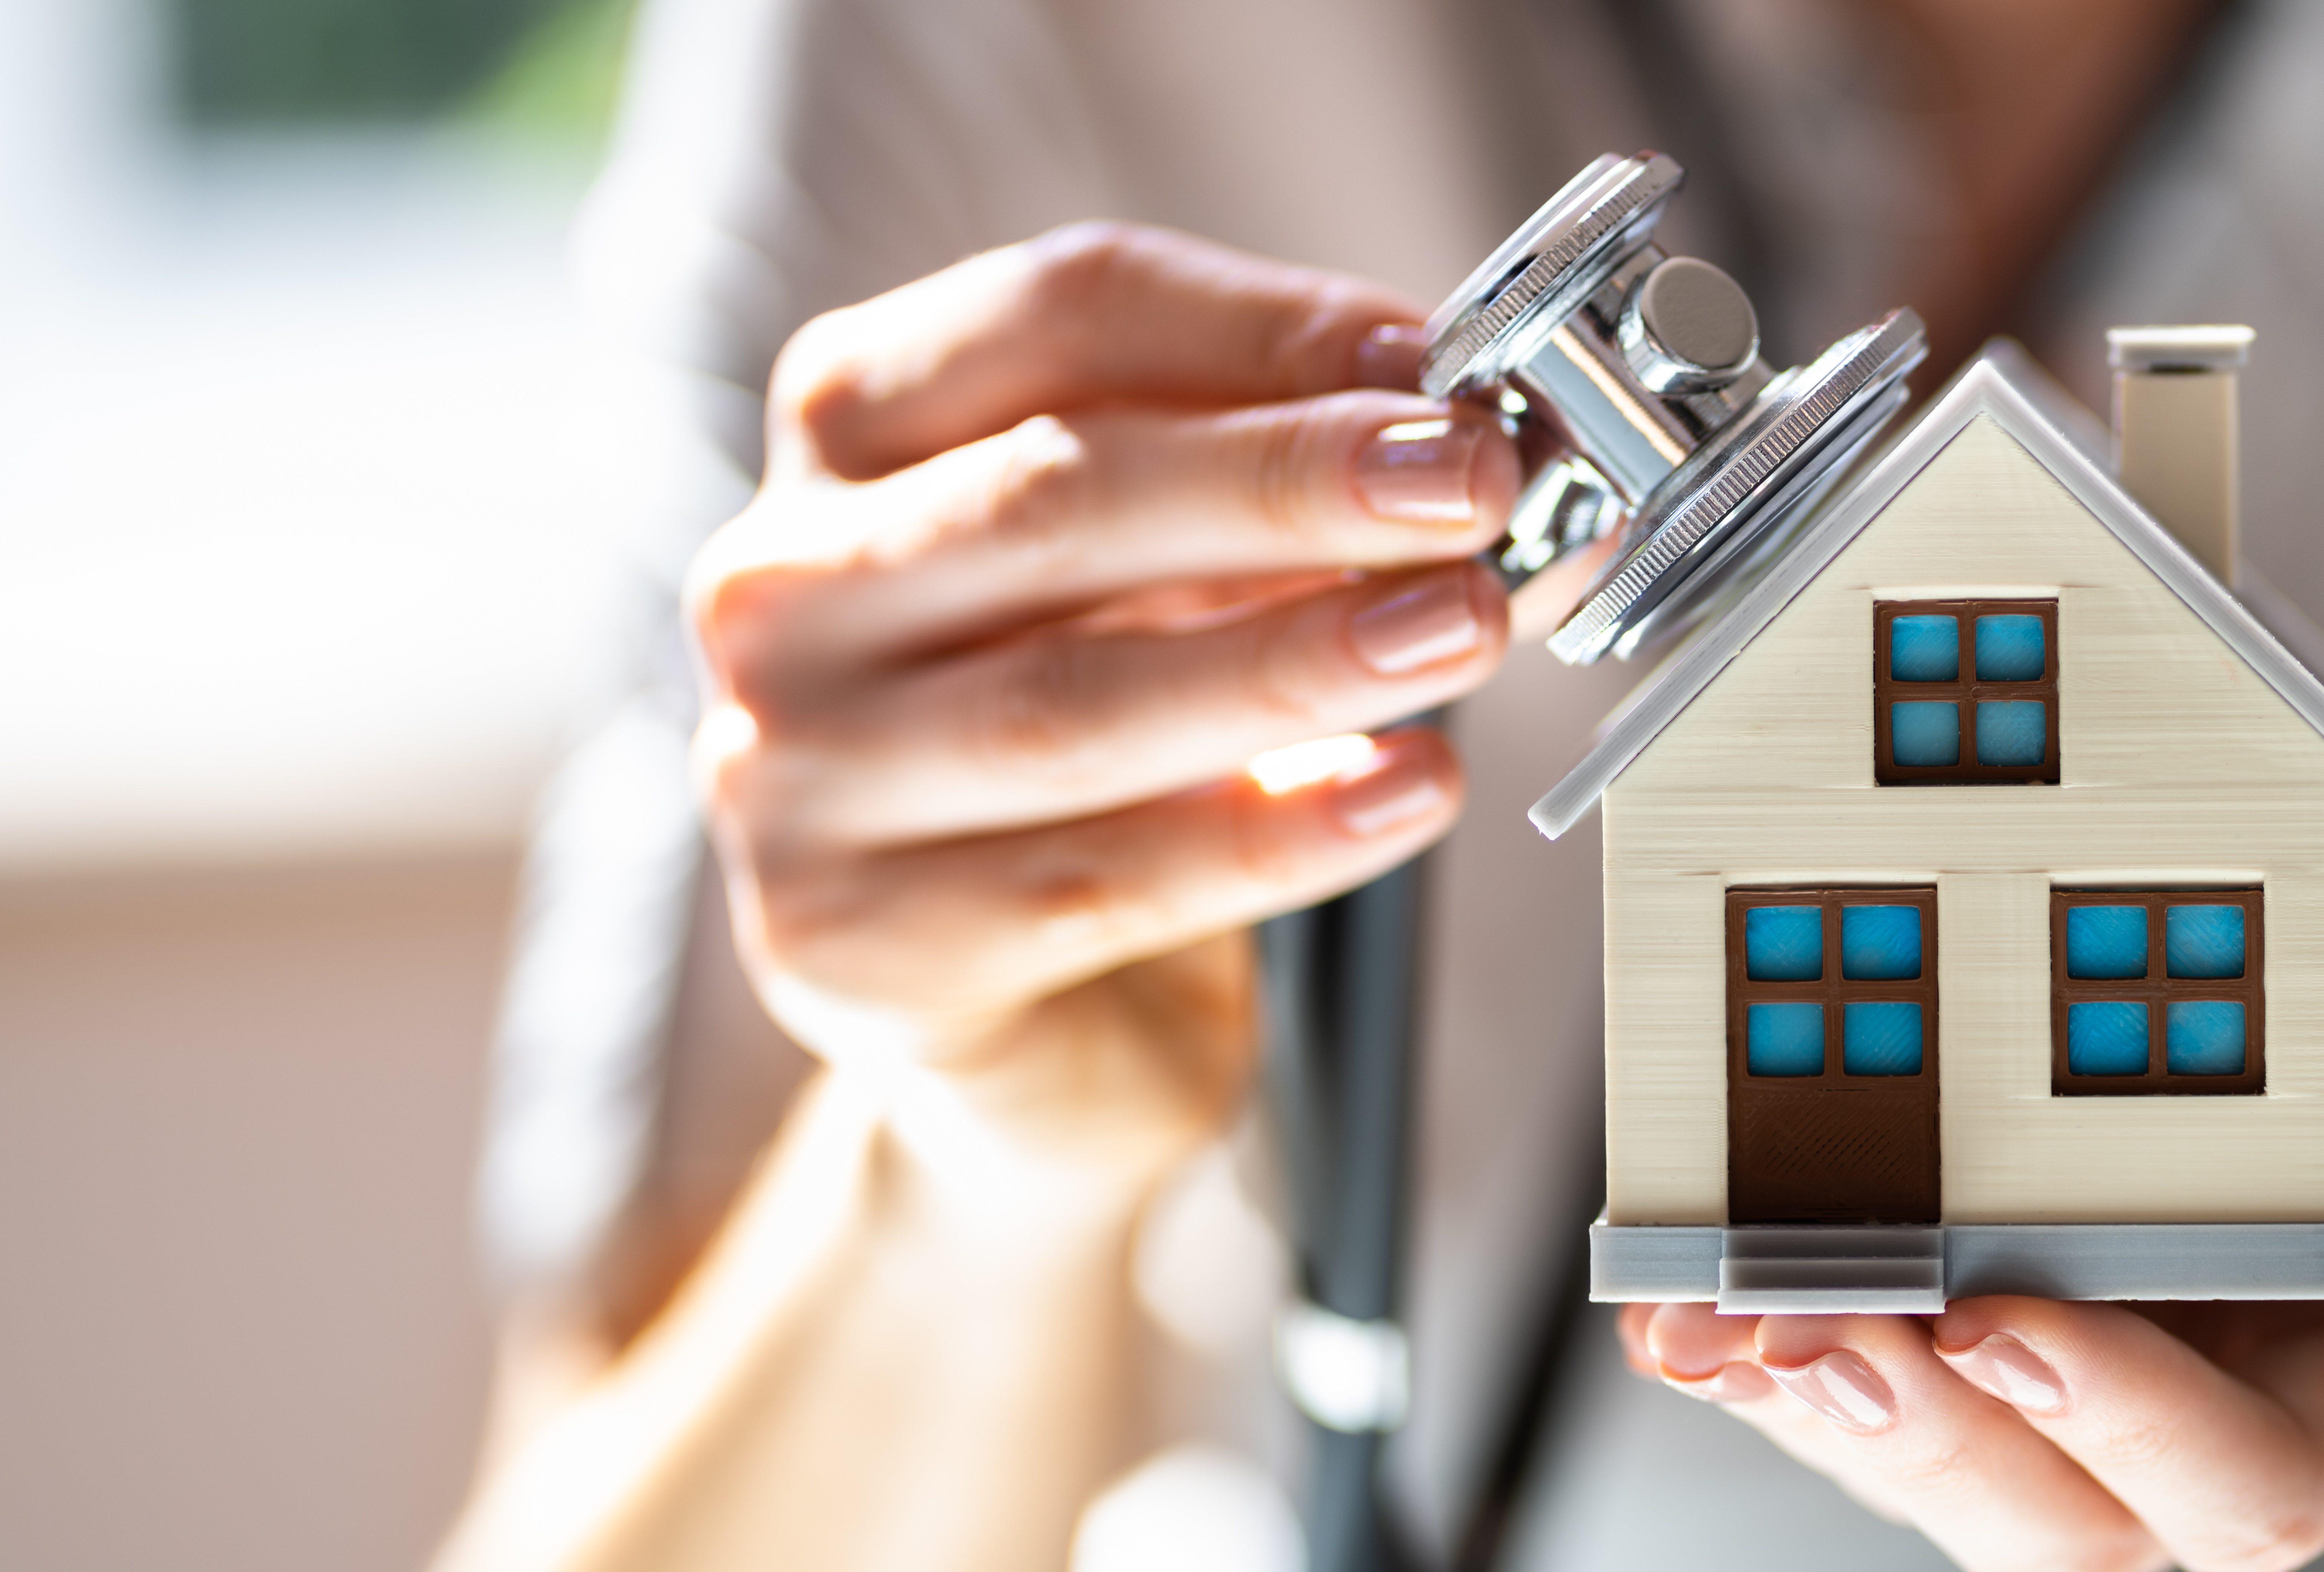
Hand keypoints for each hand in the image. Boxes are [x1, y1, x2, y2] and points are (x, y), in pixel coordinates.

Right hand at [685, 222, 1524, 1184]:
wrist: (1017, 1005)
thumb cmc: (1103, 730)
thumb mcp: (1183, 570)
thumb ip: (1296, 498)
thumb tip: (1481, 447)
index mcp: (852, 429)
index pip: (1059, 313)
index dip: (1261, 328)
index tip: (1434, 361)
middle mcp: (783, 585)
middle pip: (1055, 494)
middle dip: (1288, 483)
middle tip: (1470, 485)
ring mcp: (792, 773)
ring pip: (1072, 702)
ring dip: (1295, 658)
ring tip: (1463, 629)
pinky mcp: (854, 946)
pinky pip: (1097, 882)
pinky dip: (1274, 835)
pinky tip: (1407, 790)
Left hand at [1615, 922, 2323, 1571]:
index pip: (2268, 1478)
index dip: (2132, 1425)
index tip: (2012, 1319)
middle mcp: (2267, 1400)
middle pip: (2083, 1517)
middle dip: (1926, 1434)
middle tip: (1794, 1326)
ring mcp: (2163, 1365)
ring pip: (1974, 1464)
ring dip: (1824, 1398)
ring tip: (1697, 1317)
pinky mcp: (2081, 1303)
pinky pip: (1930, 1365)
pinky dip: (1805, 1331)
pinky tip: (1699, 1287)